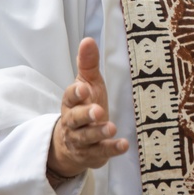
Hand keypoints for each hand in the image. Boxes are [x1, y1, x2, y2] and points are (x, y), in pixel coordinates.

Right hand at [47, 38, 128, 182]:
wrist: (72, 144)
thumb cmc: (84, 107)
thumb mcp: (87, 85)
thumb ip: (88, 64)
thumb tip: (88, 40)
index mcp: (71, 103)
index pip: (69, 97)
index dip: (75, 94)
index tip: (83, 89)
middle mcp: (73, 123)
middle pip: (75, 119)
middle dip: (86, 115)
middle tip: (98, 111)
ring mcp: (81, 140)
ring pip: (87, 138)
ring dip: (99, 133)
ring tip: (112, 128)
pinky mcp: (92, 154)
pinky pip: (101, 153)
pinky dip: (112, 149)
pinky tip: (124, 144)